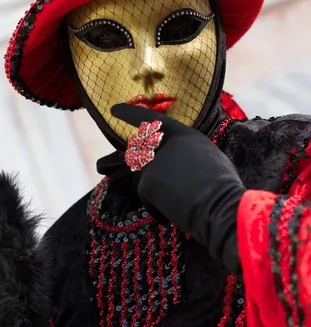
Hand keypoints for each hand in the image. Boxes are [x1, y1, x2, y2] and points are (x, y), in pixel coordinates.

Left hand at [112, 103, 244, 272]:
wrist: (219, 205)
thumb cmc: (223, 184)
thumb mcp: (209, 157)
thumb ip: (187, 154)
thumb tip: (178, 162)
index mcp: (181, 134)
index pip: (149, 119)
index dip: (130, 114)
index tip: (114, 110)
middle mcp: (162, 145)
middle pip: (136, 150)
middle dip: (120, 158)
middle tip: (104, 165)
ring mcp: (151, 164)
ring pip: (141, 176)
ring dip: (145, 189)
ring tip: (155, 196)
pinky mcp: (145, 184)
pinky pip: (147, 199)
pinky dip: (159, 210)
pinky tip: (172, 216)